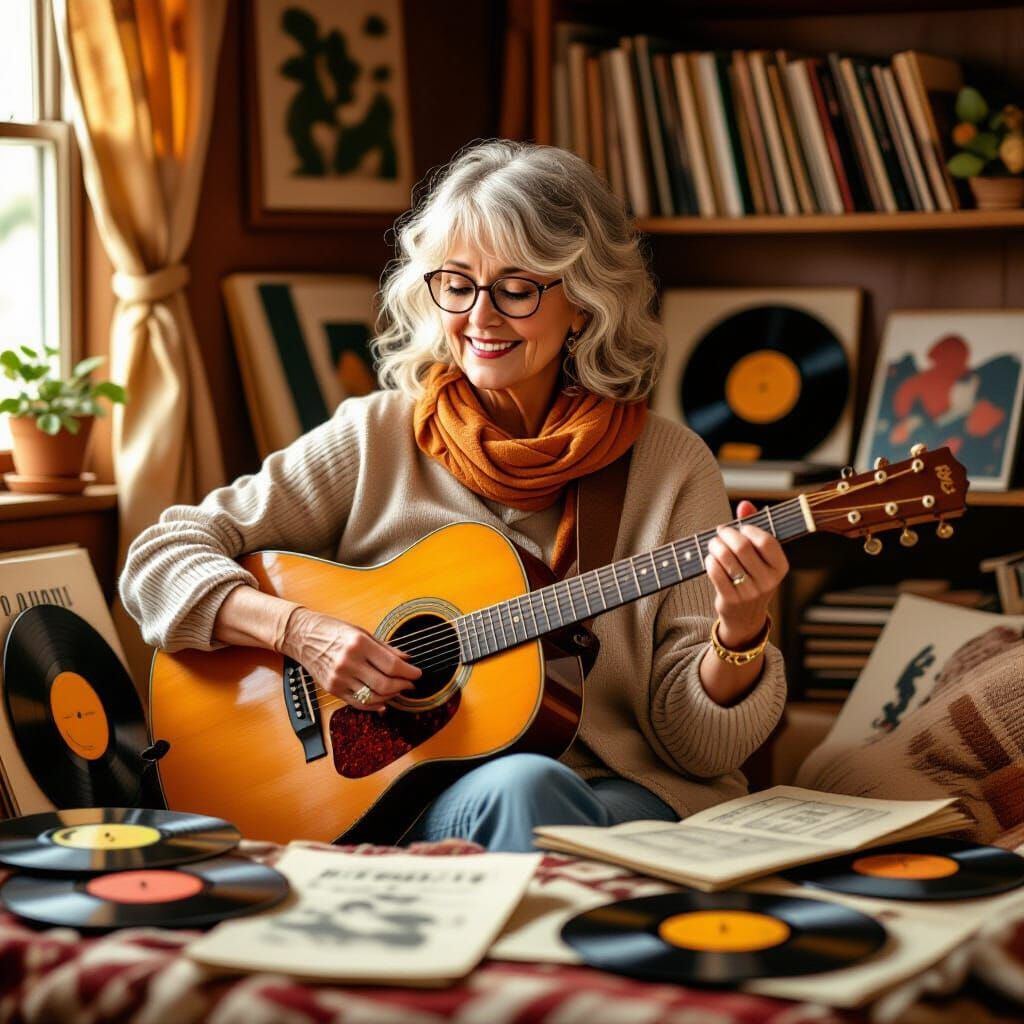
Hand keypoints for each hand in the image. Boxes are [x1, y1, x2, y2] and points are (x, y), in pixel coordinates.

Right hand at [280, 608, 421, 712]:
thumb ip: (385, 648)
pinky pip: (358, 703)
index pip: (392, 664)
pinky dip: (374, 705)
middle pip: (384, 684)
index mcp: (359, 644)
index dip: (409, 672)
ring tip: (398, 690)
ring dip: (391, 696)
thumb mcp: (362, 632)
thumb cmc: (333, 630)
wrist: (302, 636)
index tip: (417, 674)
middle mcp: (349, 662)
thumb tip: (407, 659)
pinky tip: (383, 702)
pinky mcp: (332, 689)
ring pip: (373, 696)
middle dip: (402, 686)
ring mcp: (339, 678)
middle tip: (410, 684)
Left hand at [706, 500, 788, 649]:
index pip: (766, 541)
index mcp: (780, 567)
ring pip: (726, 559)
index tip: (739, 527)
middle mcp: (769, 581)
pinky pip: (716, 573)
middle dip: (727, 535)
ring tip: (713, 544)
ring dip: (715, 546)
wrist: (745, 615)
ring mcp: (750, 592)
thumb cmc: (752, 577)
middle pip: (742, 547)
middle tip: (720, 532)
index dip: (749, 529)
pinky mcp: (732, 599)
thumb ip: (754, 526)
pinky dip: (709, 562)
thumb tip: (745, 504)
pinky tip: (709, 559)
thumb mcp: (759, 556)